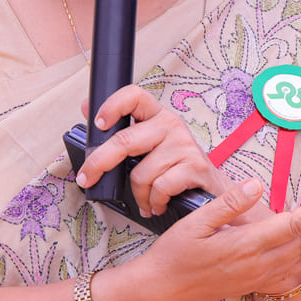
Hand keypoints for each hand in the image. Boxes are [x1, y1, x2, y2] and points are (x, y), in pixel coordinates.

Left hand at [76, 85, 236, 217]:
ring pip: (140, 174)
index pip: (134, 95)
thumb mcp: (149, 145)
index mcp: (157, 116)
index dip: (112, 106)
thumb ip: (121, 129)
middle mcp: (171, 125)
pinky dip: (154, 202)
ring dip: (138, 196)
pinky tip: (159, 204)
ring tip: (145, 201)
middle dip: (99, 164)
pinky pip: (159, 188)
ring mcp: (184, 145)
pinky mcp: (195, 167)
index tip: (98, 124)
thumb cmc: (176, 168)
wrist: (213, 191)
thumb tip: (86, 107)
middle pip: (124, 141)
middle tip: (87, 179)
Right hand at [134, 179, 300, 300]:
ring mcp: (256, 279)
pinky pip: (289, 275)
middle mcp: (257, 265)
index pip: (292, 225)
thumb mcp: (194, 221)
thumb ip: (228, 203)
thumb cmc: (174, 252)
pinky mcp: (252, 286)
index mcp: (245, 245)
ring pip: (300, 260)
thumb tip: (256, 184)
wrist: (161, 289)